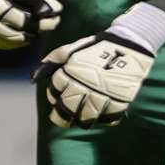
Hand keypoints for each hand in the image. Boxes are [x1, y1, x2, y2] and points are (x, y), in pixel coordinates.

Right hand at [0, 0, 61, 48]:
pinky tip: (22, 34)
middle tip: (48, 26)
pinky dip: (15, 41)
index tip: (56, 20)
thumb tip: (58, 11)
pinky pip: (3, 45)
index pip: (25, 23)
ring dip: (27, 37)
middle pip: (19, 35)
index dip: (43, 24)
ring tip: (35, 29)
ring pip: (12, 42)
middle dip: (36, 31)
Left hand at [34, 30, 154, 127]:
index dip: (54, 97)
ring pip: (88, 116)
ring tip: (83, 121)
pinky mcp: (121, 97)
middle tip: (64, 120)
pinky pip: (110, 116)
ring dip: (83, 121)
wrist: (129, 43)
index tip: (57, 99)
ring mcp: (103, 92)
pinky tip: (102, 117)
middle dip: (63, 117)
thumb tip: (35, 77)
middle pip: (68, 108)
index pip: (55, 91)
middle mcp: (85, 83)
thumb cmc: (96, 48)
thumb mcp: (71, 49)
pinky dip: (105, 119)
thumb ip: (52, 60)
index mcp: (71, 71)